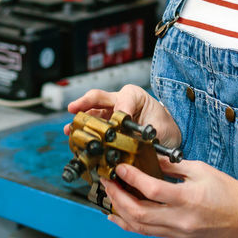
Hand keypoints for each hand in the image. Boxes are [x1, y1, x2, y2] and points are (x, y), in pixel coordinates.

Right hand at [65, 84, 180, 149]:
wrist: (166, 136)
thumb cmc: (164, 127)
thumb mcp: (160, 127)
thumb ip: (148, 132)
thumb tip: (136, 141)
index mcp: (134, 96)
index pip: (123, 99)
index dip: (120, 111)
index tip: (120, 122)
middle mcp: (119, 101)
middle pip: (98, 97)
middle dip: (84, 103)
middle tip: (73, 109)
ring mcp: (110, 112)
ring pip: (92, 112)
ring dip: (80, 120)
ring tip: (70, 129)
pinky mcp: (106, 124)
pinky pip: (93, 125)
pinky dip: (85, 132)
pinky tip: (77, 139)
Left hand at [101, 158, 237, 237]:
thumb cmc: (228, 191)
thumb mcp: (201, 170)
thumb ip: (172, 166)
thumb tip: (148, 158)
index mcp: (188, 198)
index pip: (152, 190)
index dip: (132, 178)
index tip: (119, 167)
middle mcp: (181, 219)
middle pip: (139, 213)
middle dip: (117, 197)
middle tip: (107, 181)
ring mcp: (178, 232)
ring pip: (140, 227)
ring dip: (120, 211)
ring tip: (108, 195)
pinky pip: (148, 233)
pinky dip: (130, 224)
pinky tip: (117, 216)